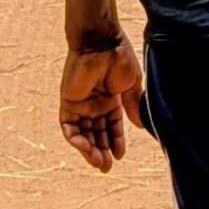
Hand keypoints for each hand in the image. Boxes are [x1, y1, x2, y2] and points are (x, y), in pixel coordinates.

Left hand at [60, 32, 146, 169]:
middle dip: (102, 150)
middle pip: (97, 133)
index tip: (121, 155)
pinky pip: (69, 126)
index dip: (116, 141)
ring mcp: (81, 104)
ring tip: (99, 163)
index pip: (112, 126)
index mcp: (112, 99)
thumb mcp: (132, 85)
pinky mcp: (68, 102)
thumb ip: (133, 105)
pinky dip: (76, 139)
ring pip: (83, 133)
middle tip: (107, 167)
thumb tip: (140, 126)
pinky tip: (87, 149)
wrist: (102, 42)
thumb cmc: (119, 57)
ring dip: (90, 149)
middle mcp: (95, 104)